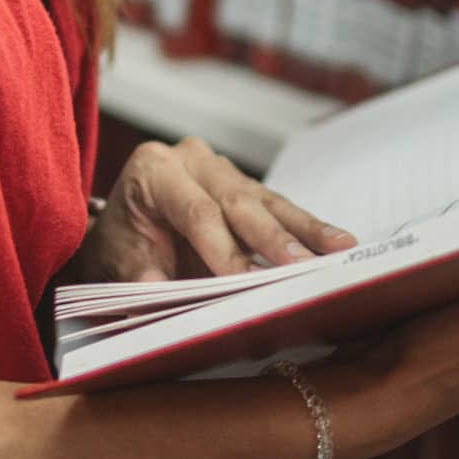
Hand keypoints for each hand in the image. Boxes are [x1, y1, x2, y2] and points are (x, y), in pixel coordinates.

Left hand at [76, 137, 356, 282]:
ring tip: (340, 249)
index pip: (195, 210)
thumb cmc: (119, 250)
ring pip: (266, 201)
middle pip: (238, 201)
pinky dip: (307, 229)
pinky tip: (338, 243)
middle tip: (303, 266)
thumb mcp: (119, 267)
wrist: (120, 236)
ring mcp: (221, 169)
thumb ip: (141, 281)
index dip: (222, 248)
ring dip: (304, 231)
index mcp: (152, 170)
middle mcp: (191, 159)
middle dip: (273, 238)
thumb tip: (157, 298)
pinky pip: (279, 208)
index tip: (244, 281)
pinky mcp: (245, 186)